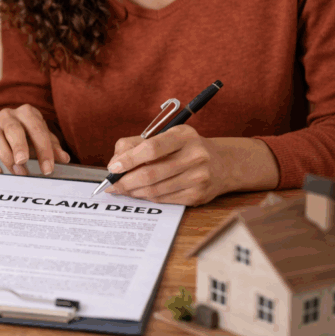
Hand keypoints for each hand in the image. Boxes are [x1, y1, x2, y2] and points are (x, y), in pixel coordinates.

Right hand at [0, 105, 70, 175]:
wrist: (9, 132)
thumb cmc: (30, 136)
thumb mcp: (44, 138)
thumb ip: (54, 148)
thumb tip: (64, 158)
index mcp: (26, 113)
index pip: (36, 128)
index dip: (43, 149)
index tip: (48, 168)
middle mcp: (7, 116)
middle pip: (12, 128)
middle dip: (19, 146)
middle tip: (24, 162)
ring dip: (6, 156)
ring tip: (17, 171)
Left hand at [103, 125, 232, 205]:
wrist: (222, 164)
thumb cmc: (185, 148)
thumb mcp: (165, 136)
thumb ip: (136, 144)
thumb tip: (115, 163)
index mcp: (184, 135)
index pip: (151, 148)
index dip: (129, 159)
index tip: (113, 168)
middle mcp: (195, 156)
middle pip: (151, 173)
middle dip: (126, 181)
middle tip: (112, 184)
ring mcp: (198, 178)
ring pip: (155, 189)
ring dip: (133, 191)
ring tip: (122, 188)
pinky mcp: (197, 196)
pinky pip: (163, 199)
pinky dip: (146, 197)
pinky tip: (140, 192)